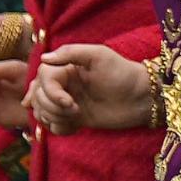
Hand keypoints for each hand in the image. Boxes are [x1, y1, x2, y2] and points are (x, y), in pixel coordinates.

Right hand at [32, 41, 157, 133]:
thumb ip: (70, 52)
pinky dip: (59, 128)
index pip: (42, 79)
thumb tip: (44, 58)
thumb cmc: (123, 72)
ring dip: (53, 118)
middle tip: (75, 110)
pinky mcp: (75, 119)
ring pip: (41, 112)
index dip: (50, 92)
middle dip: (51, 106)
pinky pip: (53, 126)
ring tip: (75, 118)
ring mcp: (67, 103)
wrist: (142, 98)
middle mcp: (62, 85)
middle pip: (38, 96)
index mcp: (64, 68)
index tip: (69, 102)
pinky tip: (75, 127)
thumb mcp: (98, 55)